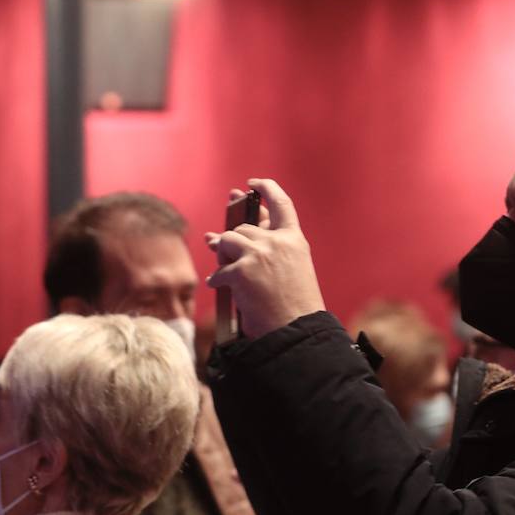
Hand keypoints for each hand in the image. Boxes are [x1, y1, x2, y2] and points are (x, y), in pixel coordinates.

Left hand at [206, 178, 325, 338]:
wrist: (296, 330)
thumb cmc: (295, 304)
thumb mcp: (291, 268)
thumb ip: (270, 247)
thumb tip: (225, 233)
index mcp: (295, 240)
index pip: (281, 203)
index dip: (266, 188)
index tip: (253, 184)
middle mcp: (277, 242)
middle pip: (244, 228)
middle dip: (233, 239)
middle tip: (222, 247)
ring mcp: (258, 255)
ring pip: (227, 241)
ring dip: (223, 254)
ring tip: (224, 268)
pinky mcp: (241, 271)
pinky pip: (219, 270)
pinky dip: (218, 280)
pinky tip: (220, 286)